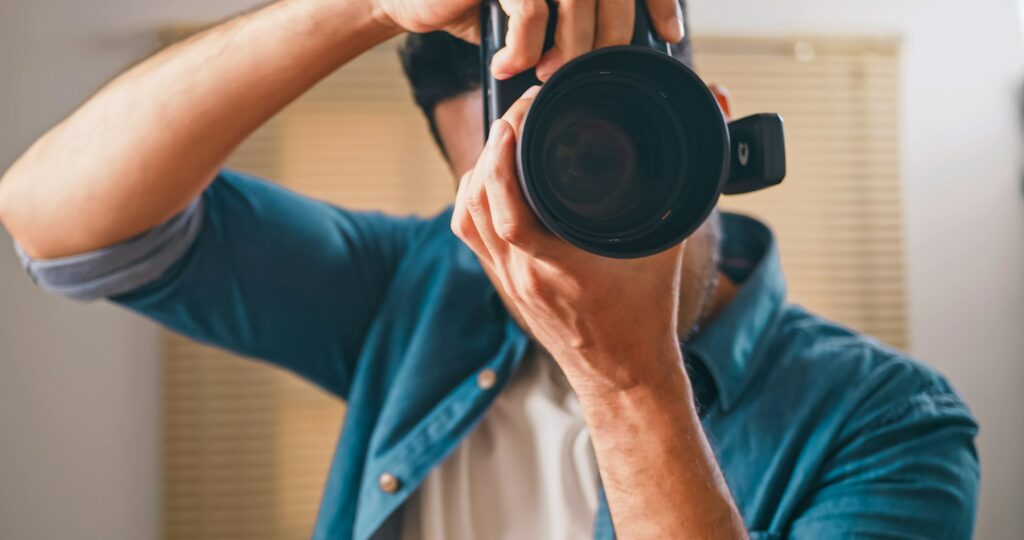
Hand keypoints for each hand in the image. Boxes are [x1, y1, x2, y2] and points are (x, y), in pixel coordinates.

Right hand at [373, 0, 685, 79]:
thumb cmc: (479, 9)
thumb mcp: (537, 16)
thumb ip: (575, 20)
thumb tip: (621, 53)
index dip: (656, 3)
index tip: (671, 36)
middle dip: (607, 40)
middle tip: (584, 76)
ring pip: (577, 0)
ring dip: (569, 48)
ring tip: (546, 74)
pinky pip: (530, 11)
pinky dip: (523, 48)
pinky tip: (506, 66)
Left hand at [451, 86, 684, 391]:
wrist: (622, 373)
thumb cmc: (644, 316)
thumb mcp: (663, 252)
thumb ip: (671, 200)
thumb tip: (687, 150)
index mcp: (558, 268)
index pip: (508, 211)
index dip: (502, 159)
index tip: (518, 117)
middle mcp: (522, 274)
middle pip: (479, 204)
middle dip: (491, 150)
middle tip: (516, 115)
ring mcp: (507, 280)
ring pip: (467, 216)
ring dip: (478, 171)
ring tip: (503, 137)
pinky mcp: (503, 283)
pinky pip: (470, 233)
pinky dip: (473, 199)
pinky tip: (489, 176)